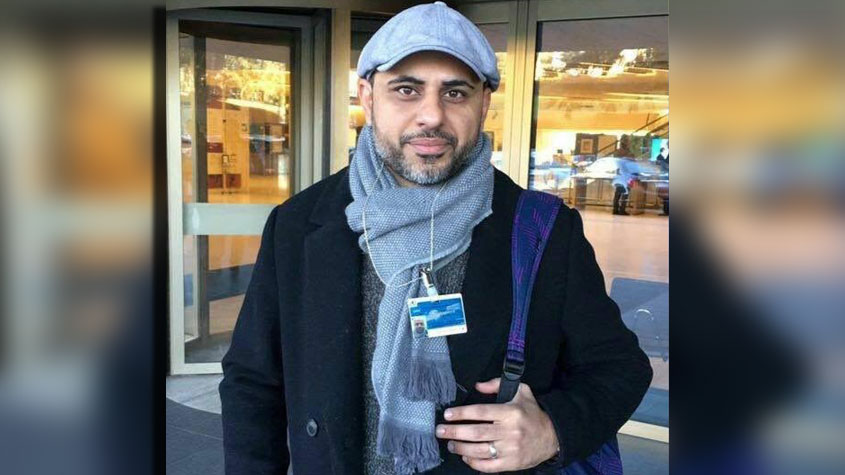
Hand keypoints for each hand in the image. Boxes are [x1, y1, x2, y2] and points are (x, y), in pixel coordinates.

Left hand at [435, 378, 559, 472]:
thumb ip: (498, 385)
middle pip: (476, 432)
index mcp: (511, 412)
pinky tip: (465, 457)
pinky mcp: (512, 463)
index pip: (481, 412)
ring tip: (450, 444)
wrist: (553, 436)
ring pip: (480, 450)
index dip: (462, 413)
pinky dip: (475, 463)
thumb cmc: (532, 412)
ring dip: (461, 448)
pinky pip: (489, 466)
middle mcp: (510, 431)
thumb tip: (477, 385)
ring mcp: (511, 449)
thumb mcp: (521, 391)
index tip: (448, 414)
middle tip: (440, 431)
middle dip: (455, 432)